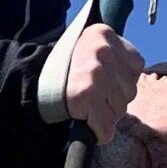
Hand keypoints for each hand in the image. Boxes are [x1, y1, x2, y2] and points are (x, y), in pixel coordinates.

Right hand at [64, 24, 142, 142]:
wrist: (30, 85)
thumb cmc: (63, 72)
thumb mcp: (89, 50)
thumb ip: (113, 56)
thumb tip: (134, 80)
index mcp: (103, 34)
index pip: (136, 64)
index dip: (122, 80)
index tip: (105, 84)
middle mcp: (101, 51)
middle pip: (130, 89)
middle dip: (114, 100)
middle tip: (94, 100)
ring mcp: (95, 74)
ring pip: (120, 108)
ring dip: (107, 116)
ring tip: (89, 110)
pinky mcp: (86, 97)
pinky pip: (106, 125)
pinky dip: (101, 133)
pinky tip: (92, 129)